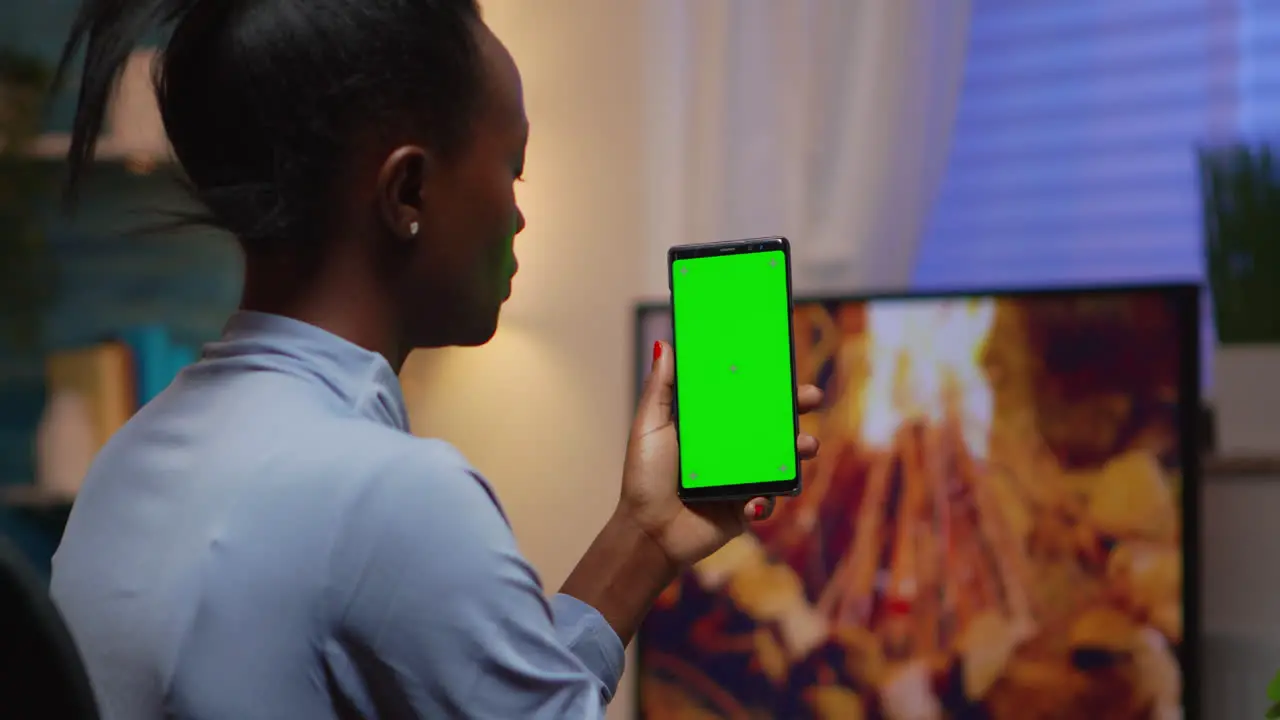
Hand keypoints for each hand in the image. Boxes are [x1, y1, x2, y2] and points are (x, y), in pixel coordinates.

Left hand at [617, 340, 821, 567]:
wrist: (648, 532)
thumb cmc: (644, 478)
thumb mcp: (649, 426)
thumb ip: (660, 388)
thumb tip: (665, 344)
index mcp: (711, 425)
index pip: (745, 397)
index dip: (767, 382)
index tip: (784, 365)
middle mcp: (731, 449)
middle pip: (772, 423)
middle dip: (797, 408)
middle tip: (812, 397)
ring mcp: (743, 477)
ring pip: (782, 459)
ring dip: (800, 449)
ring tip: (806, 446)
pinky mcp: (747, 506)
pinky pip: (771, 499)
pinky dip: (769, 499)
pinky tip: (754, 501)